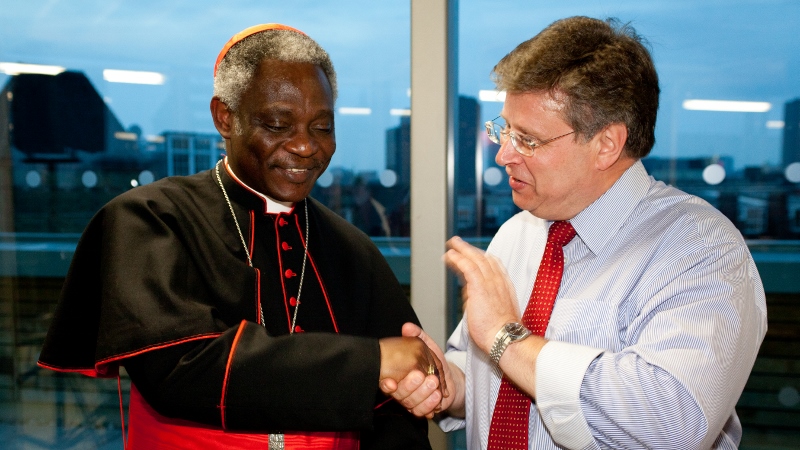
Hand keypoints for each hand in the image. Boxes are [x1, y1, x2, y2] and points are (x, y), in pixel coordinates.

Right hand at [378, 333, 444, 409]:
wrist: (446, 377)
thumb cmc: (432, 361)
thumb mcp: (426, 345)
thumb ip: (417, 336)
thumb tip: (407, 327)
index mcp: (396, 375)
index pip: (386, 383)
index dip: (386, 385)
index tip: (391, 383)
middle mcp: (400, 390)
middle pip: (400, 394)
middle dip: (410, 386)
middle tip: (420, 375)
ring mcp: (410, 401)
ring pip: (411, 404)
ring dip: (422, 393)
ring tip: (433, 383)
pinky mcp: (421, 409)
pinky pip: (422, 412)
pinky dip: (430, 404)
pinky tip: (437, 395)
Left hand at [444, 236, 518, 352]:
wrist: (505, 338)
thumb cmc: (500, 332)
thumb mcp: (495, 311)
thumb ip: (483, 299)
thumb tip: (469, 295)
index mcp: (504, 287)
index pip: (492, 265)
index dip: (480, 257)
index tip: (471, 255)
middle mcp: (499, 281)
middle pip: (484, 258)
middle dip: (470, 249)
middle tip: (458, 243)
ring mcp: (490, 283)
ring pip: (475, 259)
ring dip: (462, 249)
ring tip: (451, 244)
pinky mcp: (480, 287)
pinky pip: (468, 267)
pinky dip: (459, 259)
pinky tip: (450, 255)